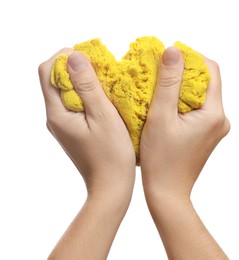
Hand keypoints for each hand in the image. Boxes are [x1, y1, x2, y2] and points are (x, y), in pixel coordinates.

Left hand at [39, 50, 135, 195]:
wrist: (111, 185)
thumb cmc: (111, 154)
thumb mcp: (102, 116)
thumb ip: (87, 86)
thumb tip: (74, 56)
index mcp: (56, 113)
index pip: (47, 72)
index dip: (64, 57)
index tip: (89, 56)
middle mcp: (54, 117)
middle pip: (55, 80)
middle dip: (75, 68)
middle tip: (101, 67)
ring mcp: (63, 124)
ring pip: (66, 92)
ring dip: (83, 81)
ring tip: (105, 81)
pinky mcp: (73, 129)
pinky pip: (75, 104)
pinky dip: (86, 95)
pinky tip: (104, 98)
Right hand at [140, 47, 229, 258]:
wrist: (167, 192)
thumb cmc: (161, 159)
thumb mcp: (161, 117)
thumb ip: (168, 83)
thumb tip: (173, 51)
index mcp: (214, 113)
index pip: (210, 70)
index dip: (191, 57)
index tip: (169, 55)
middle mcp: (220, 119)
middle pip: (206, 82)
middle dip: (184, 72)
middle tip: (160, 70)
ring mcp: (213, 128)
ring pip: (200, 96)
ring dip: (181, 87)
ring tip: (159, 86)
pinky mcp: (205, 134)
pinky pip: (196, 109)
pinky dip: (181, 101)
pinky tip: (164, 104)